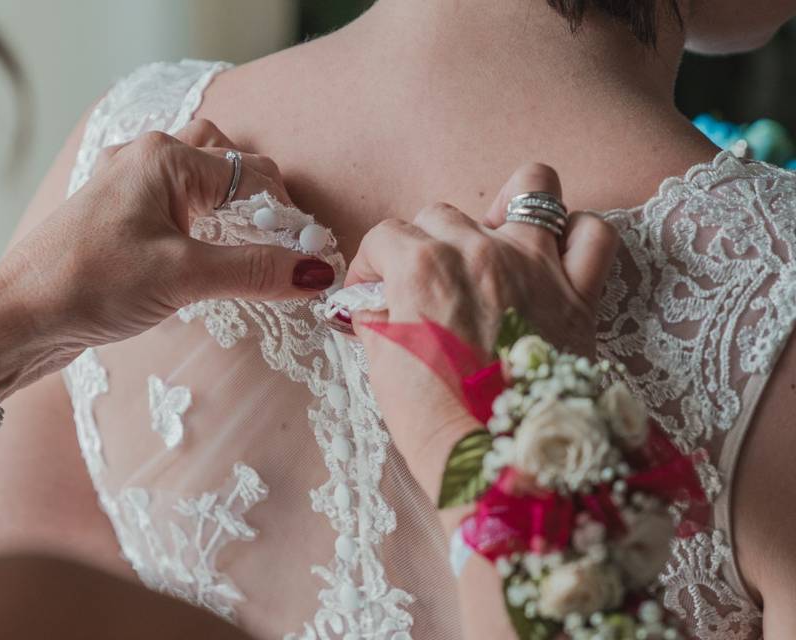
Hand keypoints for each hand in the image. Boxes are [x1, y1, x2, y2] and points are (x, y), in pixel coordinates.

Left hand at [0, 120, 334, 387]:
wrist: (16, 318)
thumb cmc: (90, 285)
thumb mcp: (183, 277)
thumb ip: (254, 270)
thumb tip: (317, 272)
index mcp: (165, 160)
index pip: (252, 174)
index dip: (287, 214)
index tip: (311, 255)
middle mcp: (146, 159)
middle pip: (226, 161)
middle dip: (259, 198)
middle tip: (281, 242)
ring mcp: (128, 186)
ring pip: (198, 181)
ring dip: (229, 206)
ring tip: (250, 244)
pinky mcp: (117, 217)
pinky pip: (174, 203)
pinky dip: (201, 221)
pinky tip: (205, 251)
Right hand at [345, 163, 618, 498]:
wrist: (497, 464)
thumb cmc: (434, 419)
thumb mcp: (382, 364)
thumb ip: (376, 317)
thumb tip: (374, 303)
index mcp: (423, 266)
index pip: (385, 236)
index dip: (371, 264)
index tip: (371, 291)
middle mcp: (480, 251)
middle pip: (441, 213)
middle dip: (423, 244)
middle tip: (424, 286)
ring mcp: (535, 266)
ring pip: (531, 188)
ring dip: (507, 207)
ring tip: (497, 238)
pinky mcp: (579, 293)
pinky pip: (594, 235)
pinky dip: (577, 235)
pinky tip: (557, 252)